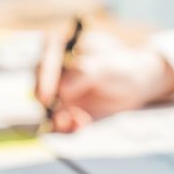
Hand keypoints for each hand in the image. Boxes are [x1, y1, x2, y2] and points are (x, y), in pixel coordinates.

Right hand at [35, 30, 173, 131]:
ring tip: (79, 122)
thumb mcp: (106, 65)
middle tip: (64, 117)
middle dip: (50, 106)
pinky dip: (68, 127)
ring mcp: (56, 91)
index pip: (44, 61)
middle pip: (39, 87)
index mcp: (59, 46)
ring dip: (59, 119)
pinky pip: (60, 122)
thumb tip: (62, 90)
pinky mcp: (64, 109)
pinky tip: (82, 125)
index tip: (47, 97)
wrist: (134, 81)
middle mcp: (52, 70)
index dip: (44, 80)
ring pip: (48, 108)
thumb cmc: (120, 65)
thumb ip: (85, 73)